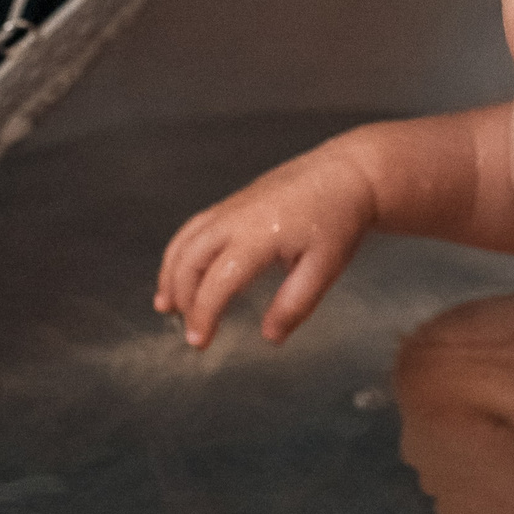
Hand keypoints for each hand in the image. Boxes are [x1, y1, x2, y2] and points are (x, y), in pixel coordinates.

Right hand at [155, 144, 380, 347]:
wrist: (346, 173)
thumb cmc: (338, 220)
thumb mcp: (326, 268)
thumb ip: (295, 304)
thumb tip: (269, 338)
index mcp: (260, 234)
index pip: (218, 280)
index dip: (203, 314)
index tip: (200, 341)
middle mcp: (236, 217)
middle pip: (191, 259)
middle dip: (183, 298)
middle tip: (190, 332)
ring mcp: (231, 207)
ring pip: (185, 241)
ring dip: (171, 275)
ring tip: (166, 306)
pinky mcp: (232, 202)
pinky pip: (193, 228)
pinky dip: (179, 252)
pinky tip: (179, 273)